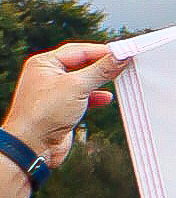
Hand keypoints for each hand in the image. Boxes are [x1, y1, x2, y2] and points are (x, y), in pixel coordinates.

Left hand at [6, 43, 115, 170]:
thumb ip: (101, 70)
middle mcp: (47, 76)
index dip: (102, 51)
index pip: (79, 50)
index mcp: (44, 63)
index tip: (122, 53)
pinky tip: (106, 98)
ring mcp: (54, 93)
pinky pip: (82, 97)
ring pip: (83, 81)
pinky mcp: (61, 109)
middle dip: (101, 65)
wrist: (32, 146)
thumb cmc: (41, 115)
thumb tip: (119, 57)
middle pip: (81, 64)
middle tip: (121, 64)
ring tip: (117, 79)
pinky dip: (95, 97)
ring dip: (100, 82)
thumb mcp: (76, 87)